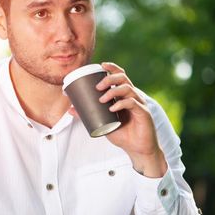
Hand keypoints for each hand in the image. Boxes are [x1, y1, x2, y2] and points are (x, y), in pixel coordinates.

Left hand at [71, 62, 166, 177]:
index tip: (101, 64)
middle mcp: (133, 97)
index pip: (120, 76)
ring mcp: (139, 104)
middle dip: (109, 78)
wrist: (137, 150)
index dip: (112, 68)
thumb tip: (70, 109)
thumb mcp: (103, 123)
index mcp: (124, 96)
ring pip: (128, 88)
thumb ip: (89, 115)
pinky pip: (133, 103)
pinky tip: (112, 108)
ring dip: (113, 91)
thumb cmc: (122, 134)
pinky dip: (121, 104)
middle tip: (97, 86)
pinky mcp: (144, 113)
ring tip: (102, 99)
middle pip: (123, 79)